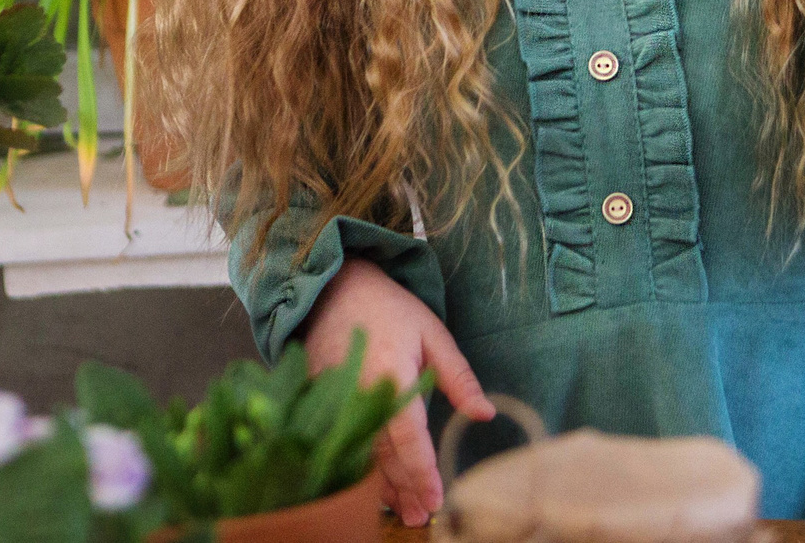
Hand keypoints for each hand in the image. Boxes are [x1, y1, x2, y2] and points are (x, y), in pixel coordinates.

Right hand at [301, 256, 494, 524]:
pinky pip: (342, 442)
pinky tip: (373, 487)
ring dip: (382, 486)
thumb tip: (484, 414)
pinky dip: (359, 468)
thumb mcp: (433, 334)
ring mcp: (335, 401)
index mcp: (392, 375)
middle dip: (405, 489)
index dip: (423, 471)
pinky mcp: (319, 403)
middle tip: (421, 516)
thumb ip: (459, 377)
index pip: (409, 437)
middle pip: (384, 455)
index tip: (437, 499)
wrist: (335, 289)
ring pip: (361, 455)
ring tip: (403, 511)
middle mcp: (360, 394)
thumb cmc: (391, 309)